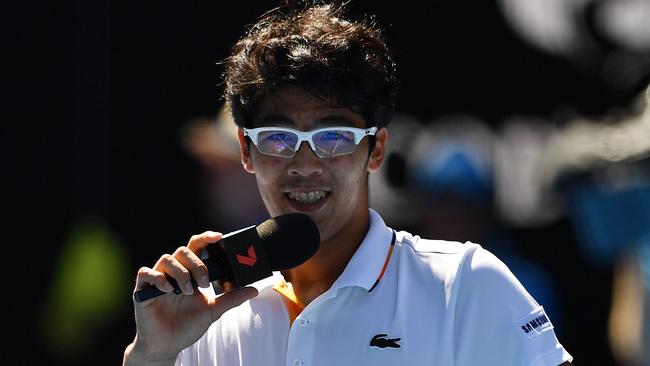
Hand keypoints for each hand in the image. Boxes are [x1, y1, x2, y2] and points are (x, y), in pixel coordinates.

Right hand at [123, 231, 258, 364]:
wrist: (168, 345)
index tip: (219, 236)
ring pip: (166, 259)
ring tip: (187, 291)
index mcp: (189, 272)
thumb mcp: (213, 310)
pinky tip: (168, 290)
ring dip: (180, 273)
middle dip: (196, 264)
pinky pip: (146, 273)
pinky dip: (158, 278)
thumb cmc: (188, 325)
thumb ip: (232, 298)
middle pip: (183, 250)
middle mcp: (174, 271)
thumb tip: (254, 289)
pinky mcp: (143, 290)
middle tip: (204, 283)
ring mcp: (158, 279)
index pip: (196, 246)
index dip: (206, 238)